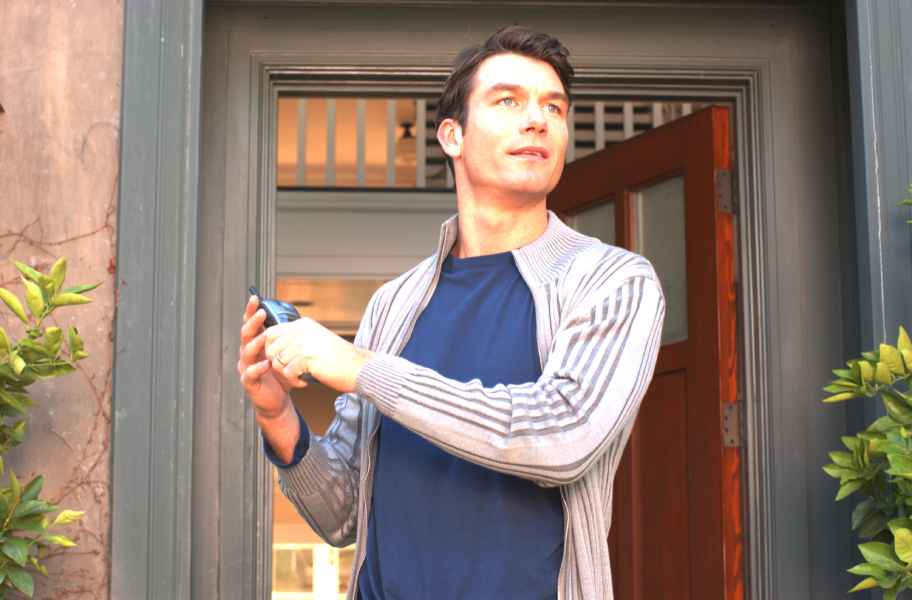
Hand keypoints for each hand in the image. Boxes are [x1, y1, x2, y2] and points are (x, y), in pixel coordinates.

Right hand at [238, 295, 293, 418]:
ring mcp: (246, 367)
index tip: (255, 298)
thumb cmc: (281, 374)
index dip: (251, 311)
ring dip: (256, 343)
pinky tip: (266, 363)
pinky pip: (250, 373)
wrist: (278, 399)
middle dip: (253, 322)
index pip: (252, 324)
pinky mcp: (249, 382)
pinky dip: (258, 368)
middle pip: (246, 334)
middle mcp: (248, 353)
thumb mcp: (285, 353)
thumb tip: (296, 319)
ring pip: (246, 352)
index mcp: (256, 343)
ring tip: (265, 337)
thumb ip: (286, 338)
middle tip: (260, 313)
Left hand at [264, 317, 374, 393]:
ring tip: (302, 376)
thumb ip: (298, 339)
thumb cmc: (340, 359)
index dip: (272, 350)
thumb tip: (275, 348)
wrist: (360, 368)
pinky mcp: (306, 357)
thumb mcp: (317, 340)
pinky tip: (306, 381)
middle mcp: (301, 329)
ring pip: (276, 362)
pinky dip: (295, 381)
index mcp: (303, 324)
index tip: (282, 361)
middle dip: (277, 364)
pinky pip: (287, 373)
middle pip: (269, 348)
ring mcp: (303, 342)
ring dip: (287, 374)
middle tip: (292, 371)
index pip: (271, 333)